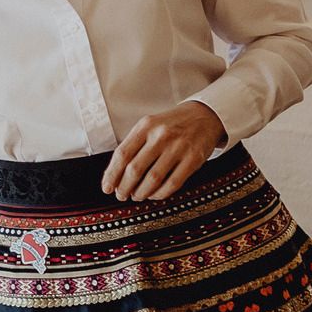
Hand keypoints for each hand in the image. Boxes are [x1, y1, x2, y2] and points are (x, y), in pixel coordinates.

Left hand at [101, 103, 224, 202]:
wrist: (204, 116)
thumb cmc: (171, 124)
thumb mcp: (150, 125)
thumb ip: (134, 144)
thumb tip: (115, 174)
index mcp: (146, 126)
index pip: (122, 154)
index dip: (111, 174)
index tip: (106, 188)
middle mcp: (161, 136)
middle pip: (135, 169)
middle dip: (124, 187)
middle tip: (121, 195)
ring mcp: (178, 147)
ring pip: (153, 179)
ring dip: (141, 193)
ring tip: (136, 196)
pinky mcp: (193, 159)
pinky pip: (173, 183)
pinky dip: (160, 193)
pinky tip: (154, 195)